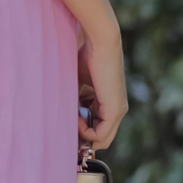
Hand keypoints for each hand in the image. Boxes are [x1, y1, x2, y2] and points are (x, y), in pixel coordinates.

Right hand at [77, 31, 126, 151]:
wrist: (100, 43)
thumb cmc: (86, 57)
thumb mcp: (78, 84)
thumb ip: (75, 100)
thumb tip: (63, 116)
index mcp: (110, 103)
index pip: (97, 128)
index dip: (81, 132)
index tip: (67, 124)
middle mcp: (117, 109)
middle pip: (101, 138)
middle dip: (82, 138)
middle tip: (67, 130)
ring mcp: (118, 110)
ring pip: (102, 139)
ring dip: (83, 134)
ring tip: (71, 118)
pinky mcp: (115, 110)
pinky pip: (101, 134)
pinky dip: (86, 131)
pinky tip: (76, 118)